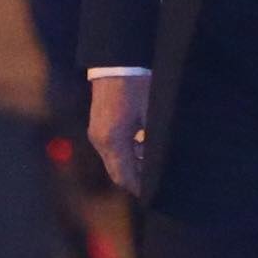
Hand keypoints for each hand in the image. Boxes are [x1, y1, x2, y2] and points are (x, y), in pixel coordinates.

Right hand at [88, 73, 153, 198]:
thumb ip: (152, 142)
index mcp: (113, 141)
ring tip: (152, 164)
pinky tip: (142, 147)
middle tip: (155, 182)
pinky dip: (125, 154)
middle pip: (117, 172)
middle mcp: (100, 142)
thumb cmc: (136, 86)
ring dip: (131, 166)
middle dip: (135, 179)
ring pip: (113, 162)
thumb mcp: (151, 115)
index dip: (138, 188)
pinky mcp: (98, 127)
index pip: (124, 176)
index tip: (153, 194)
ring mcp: (97, 134)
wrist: (116, 63)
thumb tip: (160, 163)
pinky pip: (111, 149)